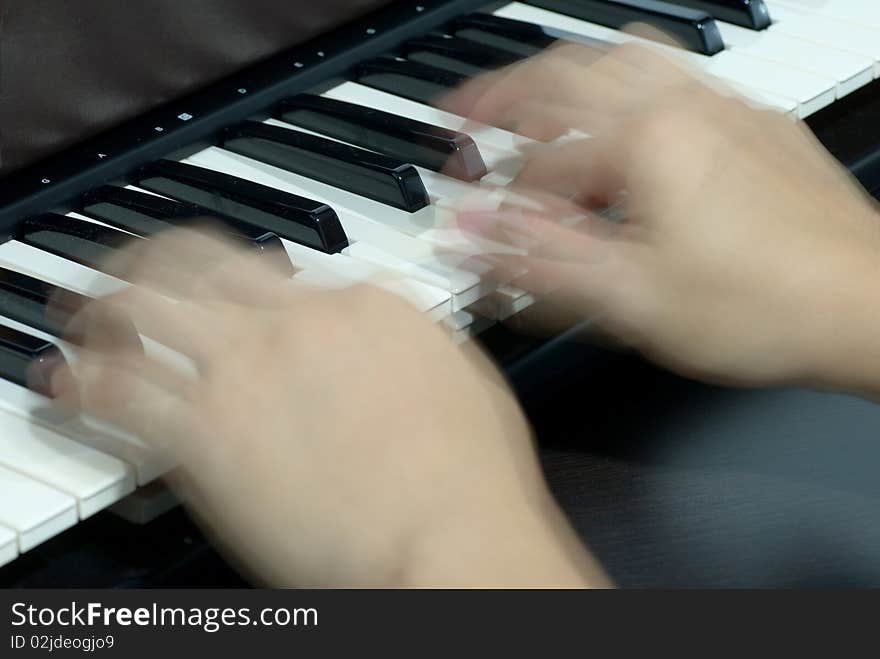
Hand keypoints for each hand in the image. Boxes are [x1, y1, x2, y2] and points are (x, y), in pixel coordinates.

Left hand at [41, 229, 605, 586]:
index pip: (287, 270)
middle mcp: (297, 320)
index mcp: (365, 303)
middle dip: (159, 257)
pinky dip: (85, 382)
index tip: (237, 300)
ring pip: (148, 308)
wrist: (450, 536)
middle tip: (136, 268)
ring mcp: (245, 369)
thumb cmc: (473, 477)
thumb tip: (393, 327)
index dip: (251, 285)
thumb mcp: (466, 381)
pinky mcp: (203, 433)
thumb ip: (414, 342)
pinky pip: (120, 391)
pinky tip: (73, 382)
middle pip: (203, 261)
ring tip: (92, 316)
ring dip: (109, 307)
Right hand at [445, 43, 879, 394]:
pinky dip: (624, 82)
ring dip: (564, 73)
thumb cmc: (763, 307)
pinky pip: (672, 74)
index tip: (470, 215)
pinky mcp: (752, 123)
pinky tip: (625, 111)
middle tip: (464, 113)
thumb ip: (535, 259)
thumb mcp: (629, 297)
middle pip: (564, 75)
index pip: (538, 163)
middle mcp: (680, 106)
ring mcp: (721, 107)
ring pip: (620, 56)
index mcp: (643, 143)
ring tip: (534, 96)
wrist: (867, 306)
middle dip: (501, 94)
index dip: (495, 196)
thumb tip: (465, 231)